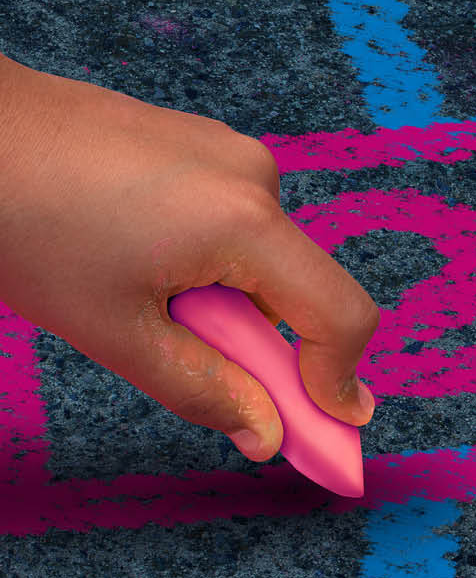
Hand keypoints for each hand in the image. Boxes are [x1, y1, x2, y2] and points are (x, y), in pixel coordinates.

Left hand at [0, 59, 377, 461]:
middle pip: (298, 287)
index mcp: (246, 222)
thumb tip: (267, 435)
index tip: (326, 434)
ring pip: (262, 256)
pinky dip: (208, 258)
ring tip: (135, 291)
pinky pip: (236, 219)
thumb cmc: (34, 227)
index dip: (340, 382)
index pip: (340, 315)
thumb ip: (203, 389)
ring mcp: (233, 151)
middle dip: (257, 341)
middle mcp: (257, 177)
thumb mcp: (116, 333)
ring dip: (224, 298)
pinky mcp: (207, 142)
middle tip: (179, 357)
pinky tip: (134, 255)